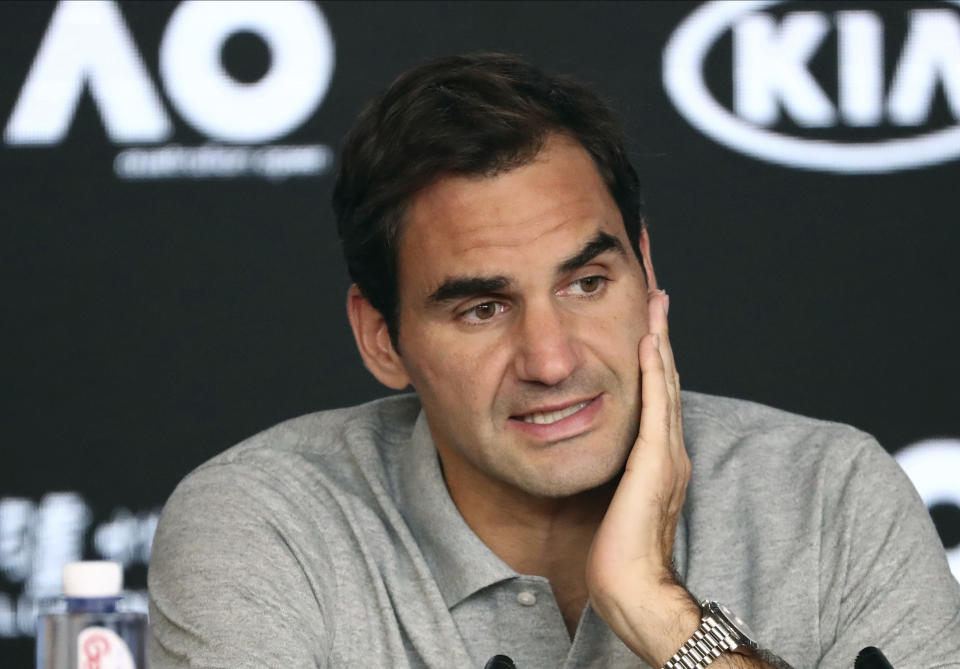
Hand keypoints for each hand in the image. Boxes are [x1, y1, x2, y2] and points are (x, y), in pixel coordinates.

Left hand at [586, 289, 699, 665]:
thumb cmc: (618, 551)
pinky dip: (654, 372)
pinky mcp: (655, 463)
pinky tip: (648, 342)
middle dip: (659, 330)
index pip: (656, 390)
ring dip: (660, 338)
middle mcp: (669, 448)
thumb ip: (615, 469)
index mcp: (660, 455)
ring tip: (656, 299)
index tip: (646, 315)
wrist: (632, 586)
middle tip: (655, 289)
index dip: (652, 350)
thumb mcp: (614, 497)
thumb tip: (590, 445)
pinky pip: (654, 408)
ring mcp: (666, 454)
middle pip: (665, 376)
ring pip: (663, 383)